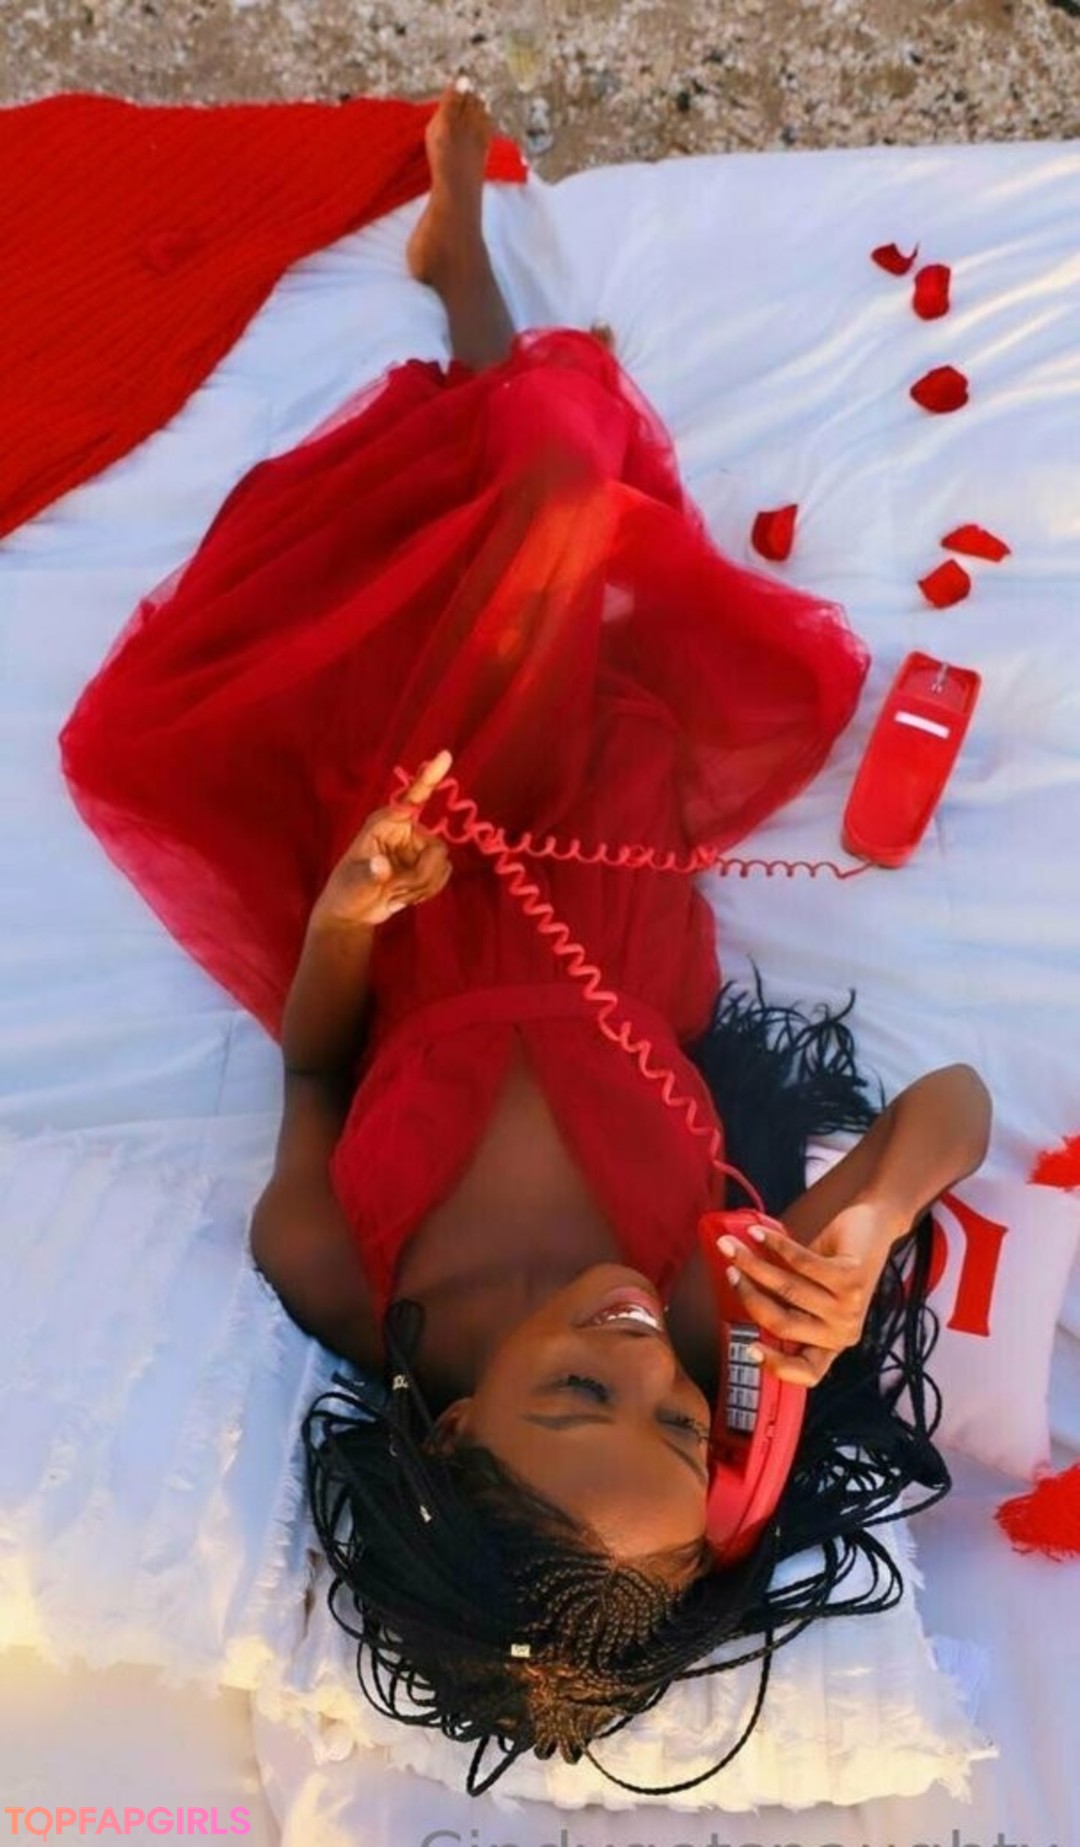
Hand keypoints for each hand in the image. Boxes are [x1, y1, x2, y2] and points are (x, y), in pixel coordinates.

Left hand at [312, 750, 453, 929]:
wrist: (354, 912)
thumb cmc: (347, 891)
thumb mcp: (355, 884)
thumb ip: (369, 875)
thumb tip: (380, 866)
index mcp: (384, 823)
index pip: (412, 797)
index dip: (430, 776)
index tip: (445, 755)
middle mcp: (404, 829)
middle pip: (436, 849)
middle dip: (421, 876)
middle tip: (396, 891)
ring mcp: (417, 846)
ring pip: (441, 864)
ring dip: (422, 886)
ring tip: (396, 892)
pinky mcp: (425, 862)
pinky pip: (443, 873)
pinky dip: (428, 890)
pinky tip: (407, 895)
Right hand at [719, 1199, 899, 1386]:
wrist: (875, 1230)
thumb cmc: (837, 1264)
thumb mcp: (812, 1296)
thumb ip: (784, 1305)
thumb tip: (740, 1294)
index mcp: (832, 1343)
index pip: (808, 1372)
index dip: (776, 1366)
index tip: (748, 1349)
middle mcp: (843, 1332)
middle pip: (782, 1324)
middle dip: (748, 1296)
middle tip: (730, 1273)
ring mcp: (848, 1306)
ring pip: (786, 1289)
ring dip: (752, 1264)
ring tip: (733, 1247)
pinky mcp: (850, 1276)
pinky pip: (799, 1262)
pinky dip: (773, 1245)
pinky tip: (757, 1234)